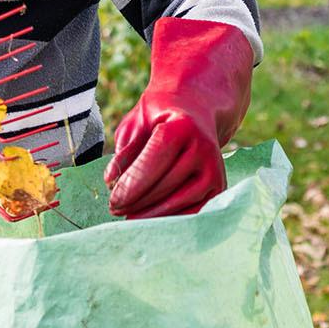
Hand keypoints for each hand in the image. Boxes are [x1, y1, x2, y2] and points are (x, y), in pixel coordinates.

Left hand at [105, 17, 253, 218]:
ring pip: (177, 204)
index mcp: (182, 127)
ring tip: (128, 216)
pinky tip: (149, 219)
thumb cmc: (161, 115)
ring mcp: (215, 170)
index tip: (111, 201)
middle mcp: (204, 148)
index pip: (153, 164)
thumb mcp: (138, 122)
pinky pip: (191, 212)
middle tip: (114, 210)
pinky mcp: (218, 187)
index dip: (130, 186)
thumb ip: (124, 151)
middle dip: (135, 204)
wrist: (199, 108)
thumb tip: (110, 182)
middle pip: (164, 187)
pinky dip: (169, 219)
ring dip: (150, 215)